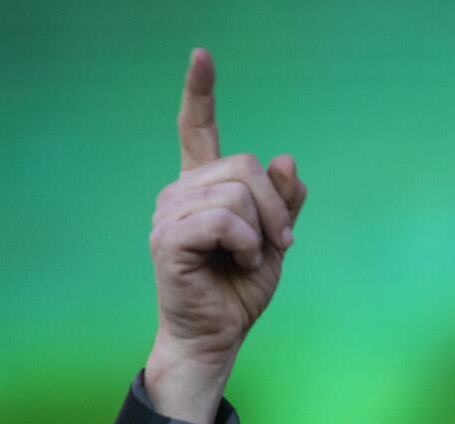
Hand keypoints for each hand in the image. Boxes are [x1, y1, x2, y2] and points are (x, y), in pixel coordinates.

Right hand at [145, 49, 306, 422]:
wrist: (218, 337)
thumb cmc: (239, 291)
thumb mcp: (275, 241)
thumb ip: (283, 202)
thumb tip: (286, 159)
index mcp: (202, 187)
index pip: (197, 128)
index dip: (201, 92)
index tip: (202, 55)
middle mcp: (179, 191)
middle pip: (244, 164)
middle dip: (276, 207)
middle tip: (279, 244)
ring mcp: (169, 213)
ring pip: (238, 192)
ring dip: (263, 231)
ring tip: (251, 260)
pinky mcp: (169, 239)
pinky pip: (224, 220)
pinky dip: (246, 245)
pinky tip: (240, 265)